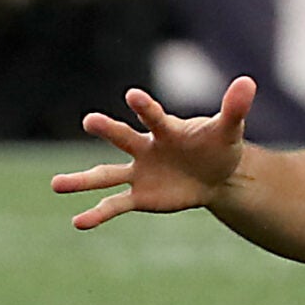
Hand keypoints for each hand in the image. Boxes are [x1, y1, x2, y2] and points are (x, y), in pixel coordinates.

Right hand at [53, 77, 256, 230]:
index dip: (146, 107)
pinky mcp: (139, 196)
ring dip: (82, 180)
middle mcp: (146, 148)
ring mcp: (139, 172)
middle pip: (123, 138)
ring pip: (106, 174)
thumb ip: (234, 108)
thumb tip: (249, 82)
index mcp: (167, 129)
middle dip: (108, 130)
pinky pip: (115, 205)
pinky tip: (78, 222)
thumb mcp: (229, 129)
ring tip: (56, 185)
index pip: (155, 116)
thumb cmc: (219, 145)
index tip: (133, 95)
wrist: (217, 174)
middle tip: (89, 120)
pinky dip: (97, 214)